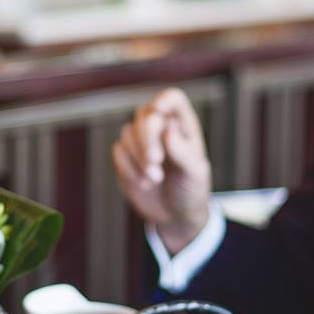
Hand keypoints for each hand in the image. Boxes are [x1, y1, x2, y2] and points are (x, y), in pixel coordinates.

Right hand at [111, 88, 211, 251]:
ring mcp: (141, 141)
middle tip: (155, 161)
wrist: (175, 214)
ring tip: (156, 179)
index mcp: (183, 125)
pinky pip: (118, 151)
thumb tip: (168, 133)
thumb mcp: (195, 174)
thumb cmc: (191, 189)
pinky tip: (145, 184)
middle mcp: (161, 128)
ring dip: (139, 157)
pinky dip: (129, 169)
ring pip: (128, 132)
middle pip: (145, 114)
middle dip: (147, 138)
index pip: (172, 99)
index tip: (158, 111)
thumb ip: (184, 153)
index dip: (164, 100)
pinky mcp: (126, 156)